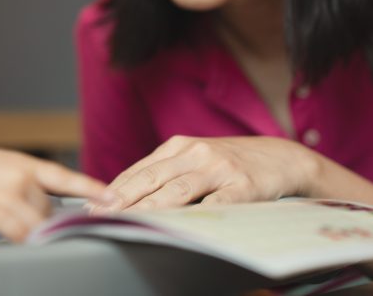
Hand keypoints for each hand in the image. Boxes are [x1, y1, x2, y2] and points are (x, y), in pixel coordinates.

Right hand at [0, 140, 108, 241]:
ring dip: (30, 229)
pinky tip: (22, 238)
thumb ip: (28, 183)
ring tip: (7, 218)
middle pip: (49, 210)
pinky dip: (23, 237)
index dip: (92, 189)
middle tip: (17, 213)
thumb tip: (46, 206)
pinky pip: (17, 230)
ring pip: (36, 222)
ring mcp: (8, 193)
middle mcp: (22, 177)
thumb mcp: (5, 166)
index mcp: (28, 165)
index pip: (66, 178)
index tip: (114, 199)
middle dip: (41, 219)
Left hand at [89, 136, 318, 212]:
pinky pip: (215, 206)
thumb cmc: (231, 163)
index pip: (139, 171)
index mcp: (179, 146)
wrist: (281, 157)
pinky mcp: (242, 187)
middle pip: (151, 179)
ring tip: (129, 221)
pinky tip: (181, 227)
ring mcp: (219, 169)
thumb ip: (165, 172)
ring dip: (150, 208)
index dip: (113, 189)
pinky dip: (197, 216)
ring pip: (177, 191)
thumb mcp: (196, 158)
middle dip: (122, 199)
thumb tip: (124, 194)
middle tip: (99, 215)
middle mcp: (195, 153)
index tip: (91, 206)